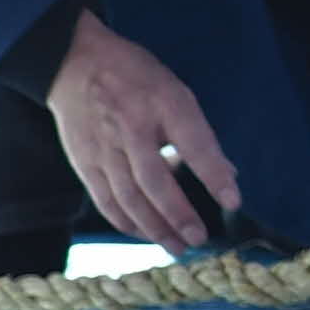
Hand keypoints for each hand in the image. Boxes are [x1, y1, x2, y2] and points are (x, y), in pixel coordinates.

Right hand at [42, 12, 240, 255]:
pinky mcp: (84, 161)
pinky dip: (126, 221)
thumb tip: (227, 175)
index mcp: (164, 103)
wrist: (75, 64)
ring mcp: (104, 147)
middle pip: (155, 181)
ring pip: (129, 197)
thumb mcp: (175, 92)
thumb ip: (198, 134)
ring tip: (177, 246)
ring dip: (154, 227)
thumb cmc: (137, 79)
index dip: (214, 175)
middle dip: (179, 214)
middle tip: (199, 238)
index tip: (233, 202)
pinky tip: (144, 235)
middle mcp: (132, 127)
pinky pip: (106, 199)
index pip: (195, 143)